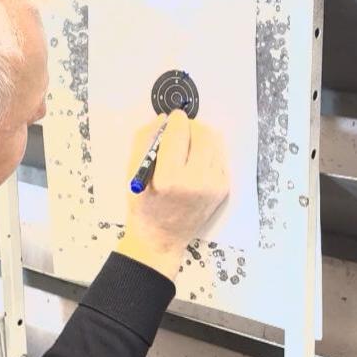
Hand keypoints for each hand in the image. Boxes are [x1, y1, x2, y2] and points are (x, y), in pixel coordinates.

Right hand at [116, 110, 228, 280]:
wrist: (162, 238)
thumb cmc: (143, 205)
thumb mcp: (132, 172)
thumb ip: (144, 139)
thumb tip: (163, 118)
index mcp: (168, 178)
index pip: (178, 133)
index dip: (176, 120)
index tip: (172, 118)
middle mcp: (195, 182)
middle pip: (203, 133)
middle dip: (191, 126)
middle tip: (180, 131)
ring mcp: (213, 186)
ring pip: (215, 142)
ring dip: (201, 137)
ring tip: (187, 147)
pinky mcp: (223, 189)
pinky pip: (219, 157)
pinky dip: (208, 152)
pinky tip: (195, 163)